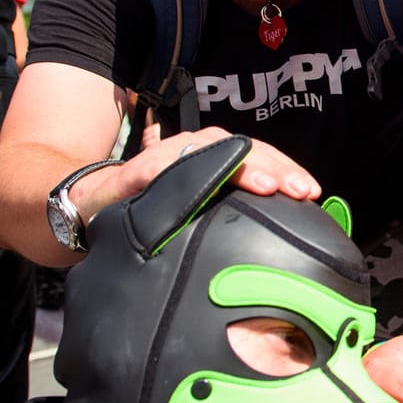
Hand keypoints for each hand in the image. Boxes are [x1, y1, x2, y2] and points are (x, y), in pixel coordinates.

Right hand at [81, 127, 322, 224]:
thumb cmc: (150, 217)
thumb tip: (278, 252)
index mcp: (214, 164)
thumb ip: (231, 226)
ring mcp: (167, 157)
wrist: (89, 210)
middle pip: (243, 150)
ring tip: (266, 184)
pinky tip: (209, 179)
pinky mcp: (138, 170)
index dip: (287, 172)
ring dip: (242, 164)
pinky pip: (166, 164)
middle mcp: (194, 152)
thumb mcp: (197, 223)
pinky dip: (188, 167)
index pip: (260, 159)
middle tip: (300, 190)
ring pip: (212, 150)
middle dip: (275, 167)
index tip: (313, 193)